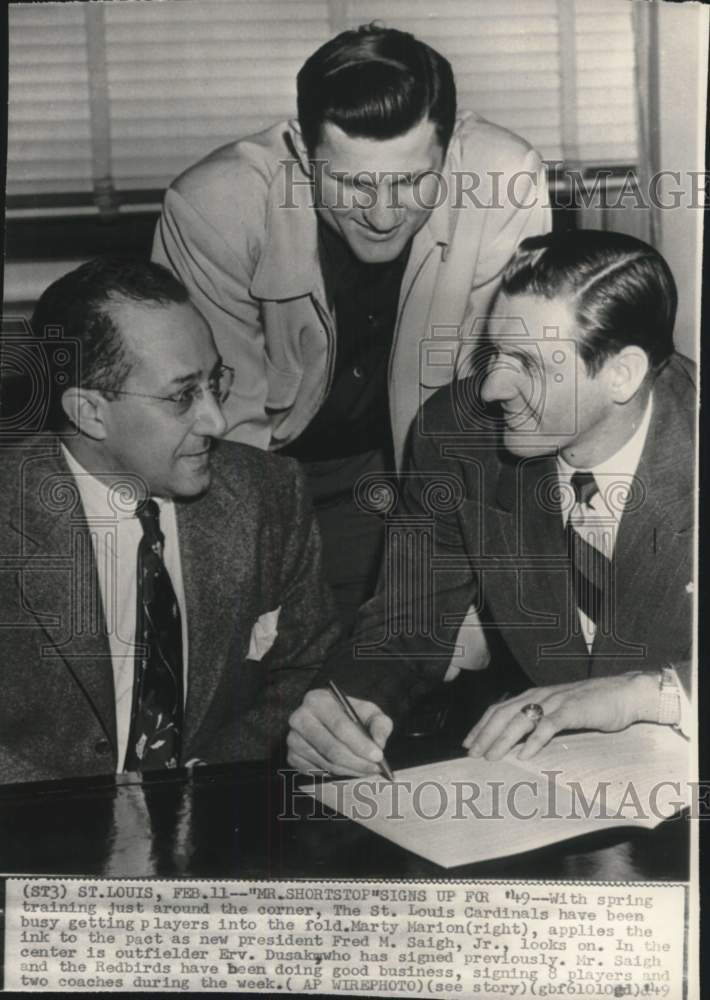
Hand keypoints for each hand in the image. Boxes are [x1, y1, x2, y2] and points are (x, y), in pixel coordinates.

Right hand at [287, 688, 392, 775]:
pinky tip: (349, 768)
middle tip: (376, 768)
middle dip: (358, 762)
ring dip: (351, 770)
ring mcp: (293, 739)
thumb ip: (379, 723)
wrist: (328, 721)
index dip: (361, 743)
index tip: (378, 756)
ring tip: (367, 769)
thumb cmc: (350, 715)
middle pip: (332, 748)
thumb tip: (379, 742)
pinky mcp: (292, 756)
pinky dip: (337, 774)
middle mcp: (300, 718)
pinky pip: (318, 772)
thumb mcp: (368, 712)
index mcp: (317, 700)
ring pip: (327, 763)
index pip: (340, 725)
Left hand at [462, 673, 657, 761]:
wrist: (624, 694)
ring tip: (491, 757)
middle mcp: (540, 695)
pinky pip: (548, 726)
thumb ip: (541, 720)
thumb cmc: (592, 706)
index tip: (468, 743)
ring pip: (520, 720)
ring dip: (502, 740)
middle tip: (472, 754)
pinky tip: (523, 755)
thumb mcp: (560, 711)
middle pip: (503, 714)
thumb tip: (519, 742)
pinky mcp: (572, 710)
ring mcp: (555, 702)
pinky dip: (534, 741)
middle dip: (485, 735)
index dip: (481, 726)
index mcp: (534, 695)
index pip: (499, 709)